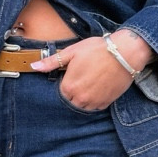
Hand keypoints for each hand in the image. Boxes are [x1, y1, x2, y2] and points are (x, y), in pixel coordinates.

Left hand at [29, 29, 153, 110]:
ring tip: (92, 82)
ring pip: (83, 105)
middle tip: (84, 77)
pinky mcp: (106, 103)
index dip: (67, 82)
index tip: (74, 73)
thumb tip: (33, 66)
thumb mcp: (72, 52)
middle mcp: (80, 98)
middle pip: (71, 100)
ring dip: (85, 97)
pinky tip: (100, 86)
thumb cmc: (97, 50)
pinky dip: (96, 99)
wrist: (124, 53)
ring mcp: (94, 102)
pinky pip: (96, 106)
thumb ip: (51, 62)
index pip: (61, 92)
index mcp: (68, 87)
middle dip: (75, 91)